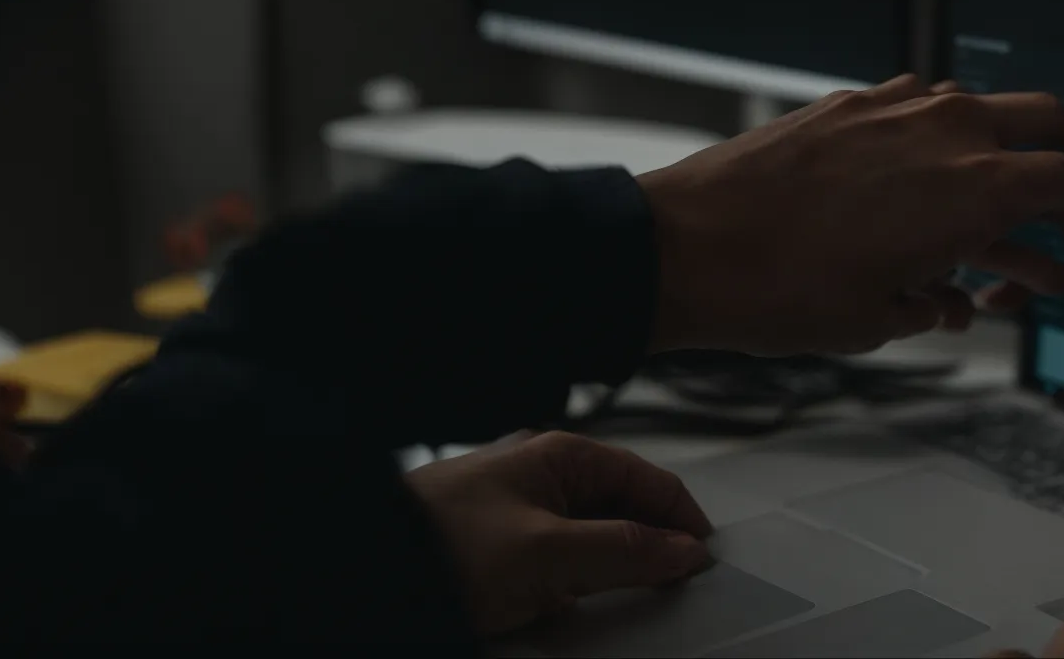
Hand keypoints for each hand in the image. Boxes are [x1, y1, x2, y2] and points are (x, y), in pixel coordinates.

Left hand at [405, 431, 714, 635]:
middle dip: (649, 546)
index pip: (648, 480)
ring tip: (613, 596)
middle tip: (667, 584)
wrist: (361, 573)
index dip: (682, 519)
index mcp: (560, 456)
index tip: (702, 560)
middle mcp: (542, 477)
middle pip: (622, 509)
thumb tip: (681, 551)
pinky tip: (565, 607)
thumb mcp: (549, 552)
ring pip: (590, 540)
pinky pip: (556, 565)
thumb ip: (624, 550)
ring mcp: (519, 514)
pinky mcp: (499, 551)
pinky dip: (571, 586)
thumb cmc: (438, 543)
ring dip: (608, 570)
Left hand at [637, 73, 1063, 355]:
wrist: (689, 249)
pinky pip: (919, 110)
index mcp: (977, 190)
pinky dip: (935, 144)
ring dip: (998, 156)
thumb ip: (942, 303)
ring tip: (982, 215)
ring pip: (981, 113)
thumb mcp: (886, 320)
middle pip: (1050, 120)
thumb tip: (957, 301)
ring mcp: (898, 107)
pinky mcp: (851, 103)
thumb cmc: (783, 292)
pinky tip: (915, 187)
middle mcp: (948, 133)